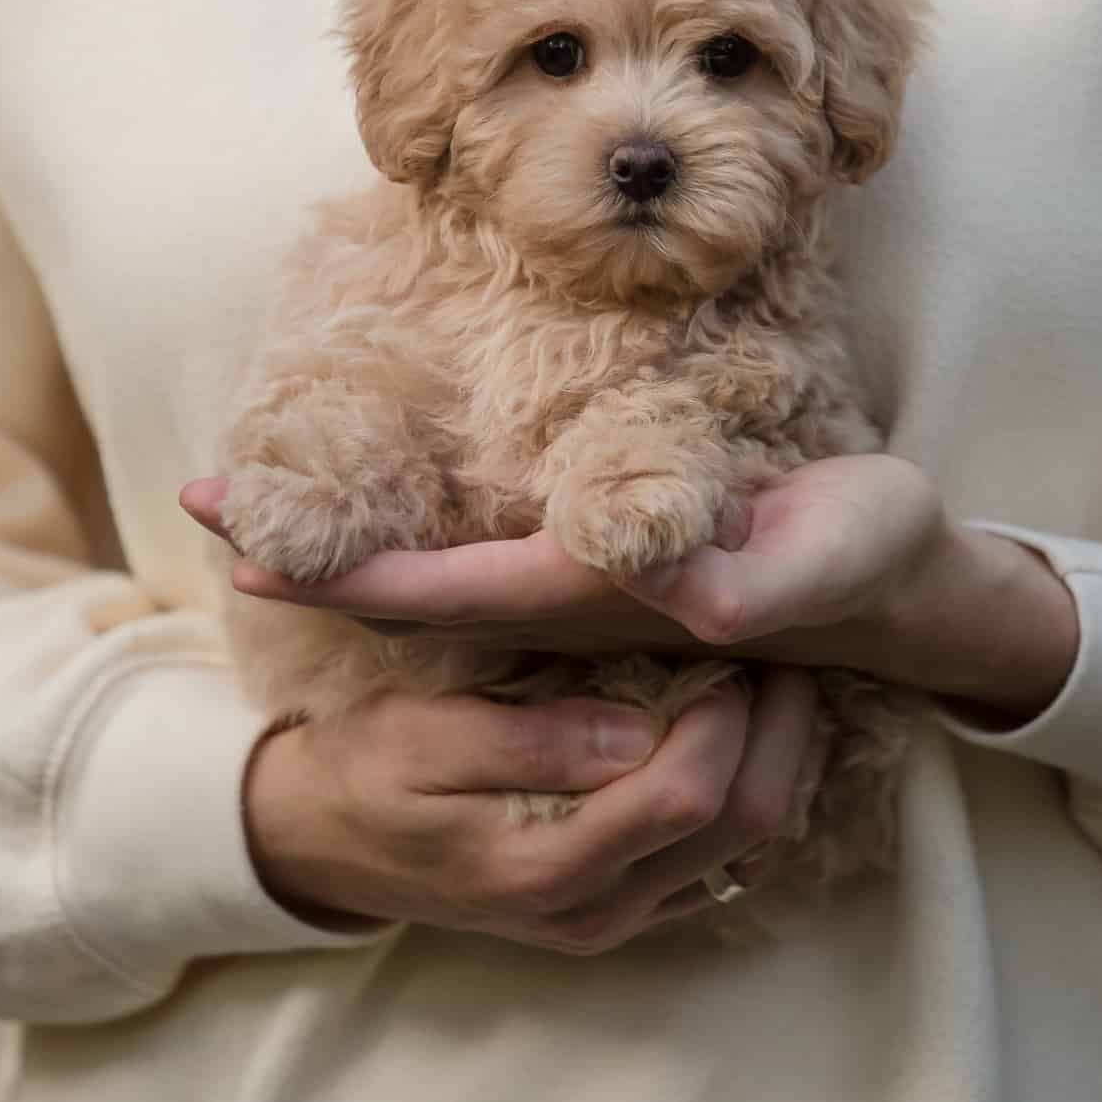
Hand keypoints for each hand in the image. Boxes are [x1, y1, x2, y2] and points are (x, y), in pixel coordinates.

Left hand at [183, 454, 1079, 723]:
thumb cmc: (866, 561)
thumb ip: (761, 579)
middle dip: (310, 554)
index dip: (347, 572)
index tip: (249, 545)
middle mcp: (574, 598)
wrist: (902, 589)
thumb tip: (684, 596)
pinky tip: (376, 507)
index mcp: (608, 594)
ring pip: (436, 573)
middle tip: (199, 507)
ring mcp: (583, 584)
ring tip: (255, 503)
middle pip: (412, 590)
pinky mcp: (605, 558)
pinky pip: (479, 553)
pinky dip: (407, 532)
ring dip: (346, 541)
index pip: (449, 592)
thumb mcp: (832, 555)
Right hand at [243, 670, 827, 952]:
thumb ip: (531, 740)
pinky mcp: (625, 907)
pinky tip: (751, 734)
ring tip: (785, 683)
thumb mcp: (422, 737)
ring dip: (780, 765)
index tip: (731, 646)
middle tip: (789, 653)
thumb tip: (639, 732)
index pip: (683, 796)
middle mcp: (596, 910)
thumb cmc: (366, 772)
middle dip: (778, 737)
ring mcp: (616, 918)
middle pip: (740, 829)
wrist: (322, 845)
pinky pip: (722, 858)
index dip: (726, 719)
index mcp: (545, 867)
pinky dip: (751, 794)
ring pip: (748, 849)